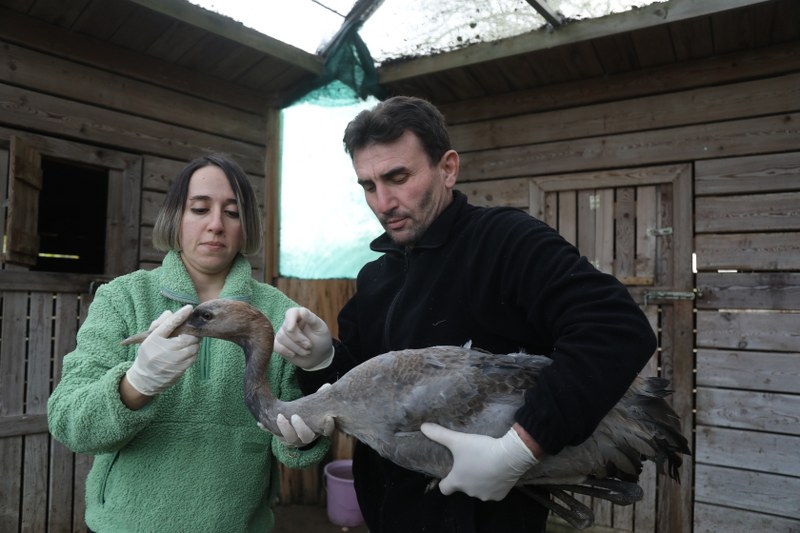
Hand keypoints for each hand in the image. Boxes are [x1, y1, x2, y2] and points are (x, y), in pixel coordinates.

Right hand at [125, 305, 200, 395]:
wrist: (146, 378)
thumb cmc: (149, 353)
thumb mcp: (150, 338)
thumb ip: (160, 324)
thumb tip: (170, 313)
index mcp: (154, 339)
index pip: (169, 324)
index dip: (180, 315)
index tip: (189, 308)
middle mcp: (164, 350)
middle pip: (188, 336)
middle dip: (192, 333)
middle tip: (190, 331)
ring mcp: (173, 361)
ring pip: (194, 347)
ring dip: (194, 343)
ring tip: (188, 342)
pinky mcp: (180, 370)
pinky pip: (193, 357)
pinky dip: (193, 353)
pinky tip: (187, 352)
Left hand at [264, 384, 334, 445]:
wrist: (295, 420)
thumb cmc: (309, 409)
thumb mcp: (316, 402)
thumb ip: (321, 394)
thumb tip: (326, 386)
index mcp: (318, 429)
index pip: (326, 431)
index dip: (328, 427)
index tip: (328, 417)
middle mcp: (307, 438)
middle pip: (305, 438)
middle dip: (300, 428)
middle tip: (294, 416)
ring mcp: (293, 440)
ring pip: (288, 440)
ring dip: (283, 429)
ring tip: (279, 416)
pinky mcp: (280, 437)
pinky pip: (274, 434)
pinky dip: (268, 428)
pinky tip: (261, 424)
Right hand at [274, 307, 333, 369]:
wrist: (318, 356)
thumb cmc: (321, 340)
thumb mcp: (321, 329)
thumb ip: (312, 319)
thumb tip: (302, 311)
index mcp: (301, 315)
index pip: (291, 313)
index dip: (289, 320)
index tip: (291, 329)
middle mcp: (290, 322)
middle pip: (286, 328)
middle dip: (298, 340)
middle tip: (309, 346)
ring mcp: (283, 333)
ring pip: (281, 338)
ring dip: (295, 347)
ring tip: (306, 352)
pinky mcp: (279, 344)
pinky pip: (275, 346)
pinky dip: (285, 351)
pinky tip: (294, 354)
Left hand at [420, 423, 538, 500]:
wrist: (510, 457)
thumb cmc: (481, 450)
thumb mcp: (458, 440)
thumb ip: (440, 434)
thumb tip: (423, 427)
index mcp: (457, 481)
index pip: (444, 489)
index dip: (445, 481)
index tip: (449, 473)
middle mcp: (470, 492)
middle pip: (463, 486)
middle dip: (465, 477)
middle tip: (471, 461)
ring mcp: (485, 495)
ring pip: (479, 489)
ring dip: (480, 480)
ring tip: (485, 465)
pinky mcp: (499, 496)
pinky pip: (493, 491)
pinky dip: (494, 483)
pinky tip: (497, 471)